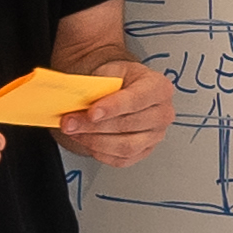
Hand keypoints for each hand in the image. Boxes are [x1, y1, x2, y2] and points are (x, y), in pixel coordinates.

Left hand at [55, 59, 176, 168]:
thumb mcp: (110, 72)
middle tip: (70, 122)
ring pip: (125, 146)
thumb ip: (97, 85)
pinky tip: (86, 141)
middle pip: (128, 125)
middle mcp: (162, 113)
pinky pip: (121, 160)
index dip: (112, 107)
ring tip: (75, 132)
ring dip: (94, 141)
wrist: (122, 89)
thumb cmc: (120, 80)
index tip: (92, 112)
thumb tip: (76, 98)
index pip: (136, 100)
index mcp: (158, 87)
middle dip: (94, 126)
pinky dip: (100, 153)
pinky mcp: (144, 151)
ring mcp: (155, 135)